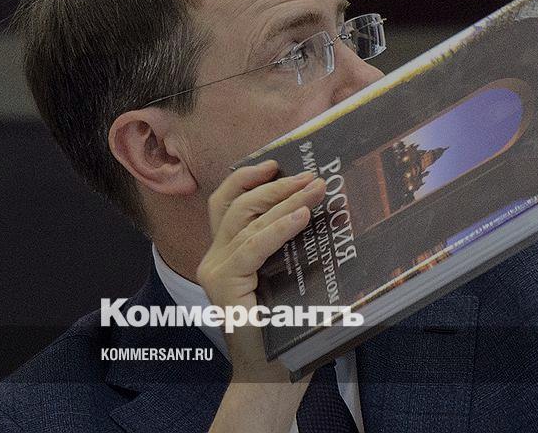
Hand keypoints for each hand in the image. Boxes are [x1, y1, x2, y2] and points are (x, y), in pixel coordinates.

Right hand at [197, 159, 325, 381]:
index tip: (277, 163)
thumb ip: (293, 244)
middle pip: (237, 205)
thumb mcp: (291, 274)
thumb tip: (323, 206)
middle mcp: (214, 258)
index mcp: (226, 253)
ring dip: (285, 201)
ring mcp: (215, 270)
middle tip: (313, 176)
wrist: (273, 374)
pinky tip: (303, 216)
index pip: (228, 203)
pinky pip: (253, 246)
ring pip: (246, 221)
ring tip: (317, 189)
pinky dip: (279, 227)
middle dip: (276, 186)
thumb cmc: (288, 326)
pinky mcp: (223, 285)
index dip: (249, 177)